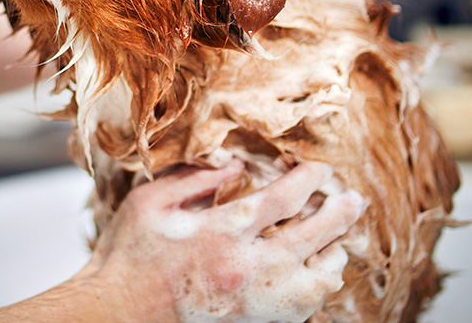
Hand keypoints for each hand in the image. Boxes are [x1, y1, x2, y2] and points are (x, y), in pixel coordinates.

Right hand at [78, 160, 365, 322]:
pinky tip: (318, 275)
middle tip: (354, 198)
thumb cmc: (128, 257)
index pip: (282, 198)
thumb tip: (234, 165)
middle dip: (339, 212)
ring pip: (320, 281)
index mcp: (219, 232)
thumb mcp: (149, 203)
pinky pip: (305, 309)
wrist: (117, 315)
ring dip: (335, 255)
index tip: (319, 167)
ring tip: (341, 241)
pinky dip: (319, 289)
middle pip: (313, 236)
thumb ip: (193, 180)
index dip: (308, 178)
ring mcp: (255, 302)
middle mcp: (246, 268)